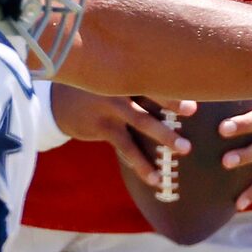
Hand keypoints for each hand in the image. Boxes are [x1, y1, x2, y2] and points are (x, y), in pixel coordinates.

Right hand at [52, 85, 192, 187]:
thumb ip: (141, 82)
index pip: (153, 75)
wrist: (58, 103)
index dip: (172, 79)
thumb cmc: (100, 90)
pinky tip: (154, 178)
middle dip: (172, 103)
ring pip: (141, 121)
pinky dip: (140, 163)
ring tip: (185, 149)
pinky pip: (125, 146)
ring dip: (164, 136)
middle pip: (150, 94)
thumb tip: (183, 93)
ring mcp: (109, 106)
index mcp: (127, 73)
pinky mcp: (101, 126)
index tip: (193, 87)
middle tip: (193, 111)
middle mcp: (119, 86)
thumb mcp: (116, 80)